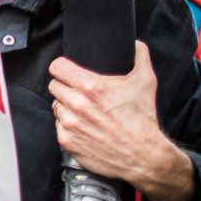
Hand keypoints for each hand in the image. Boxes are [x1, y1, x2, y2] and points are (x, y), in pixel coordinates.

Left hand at [48, 41, 195, 200]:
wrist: (145, 156)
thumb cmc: (143, 119)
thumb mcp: (145, 81)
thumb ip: (140, 55)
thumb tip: (135, 43)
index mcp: (90, 86)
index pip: (57, 67)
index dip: (63, 67)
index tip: (68, 71)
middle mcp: (77, 104)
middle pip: (54, 85)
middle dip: (65, 86)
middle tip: (79, 91)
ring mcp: (71, 124)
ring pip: (56, 106)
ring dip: (66, 106)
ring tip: (84, 110)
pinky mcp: (68, 142)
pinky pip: (58, 126)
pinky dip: (68, 126)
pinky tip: (83, 126)